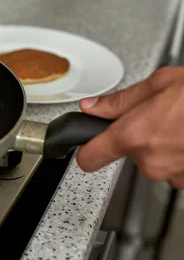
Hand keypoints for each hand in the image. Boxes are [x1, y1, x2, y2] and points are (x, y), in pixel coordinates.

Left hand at [76, 66, 183, 188]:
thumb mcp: (160, 84)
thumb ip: (121, 100)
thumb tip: (94, 107)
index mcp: (134, 135)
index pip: (90, 157)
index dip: (86, 150)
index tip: (86, 147)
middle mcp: (151, 161)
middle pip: (130, 154)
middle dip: (140, 137)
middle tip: (160, 117)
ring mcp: (175, 175)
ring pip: (157, 162)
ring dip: (165, 147)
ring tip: (183, 125)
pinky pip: (180, 169)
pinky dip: (183, 154)